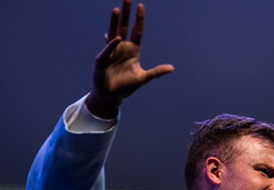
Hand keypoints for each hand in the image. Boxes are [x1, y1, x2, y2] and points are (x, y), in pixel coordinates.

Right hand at [85, 1, 173, 118]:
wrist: (111, 96)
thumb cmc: (126, 86)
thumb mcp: (143, 78)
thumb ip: (156, 72)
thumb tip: (172, 68)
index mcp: (132, 50)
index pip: (136, 31)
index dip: (139, 19)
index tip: (141, 5)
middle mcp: (121, 48)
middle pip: (124, 27)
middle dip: (126, 14)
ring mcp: (111, 52)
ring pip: (113, 33)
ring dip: (115, 22)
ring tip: (116, 9)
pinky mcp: (102, 60)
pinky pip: (108, 50)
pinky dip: (112, 45)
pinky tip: (117, 38)